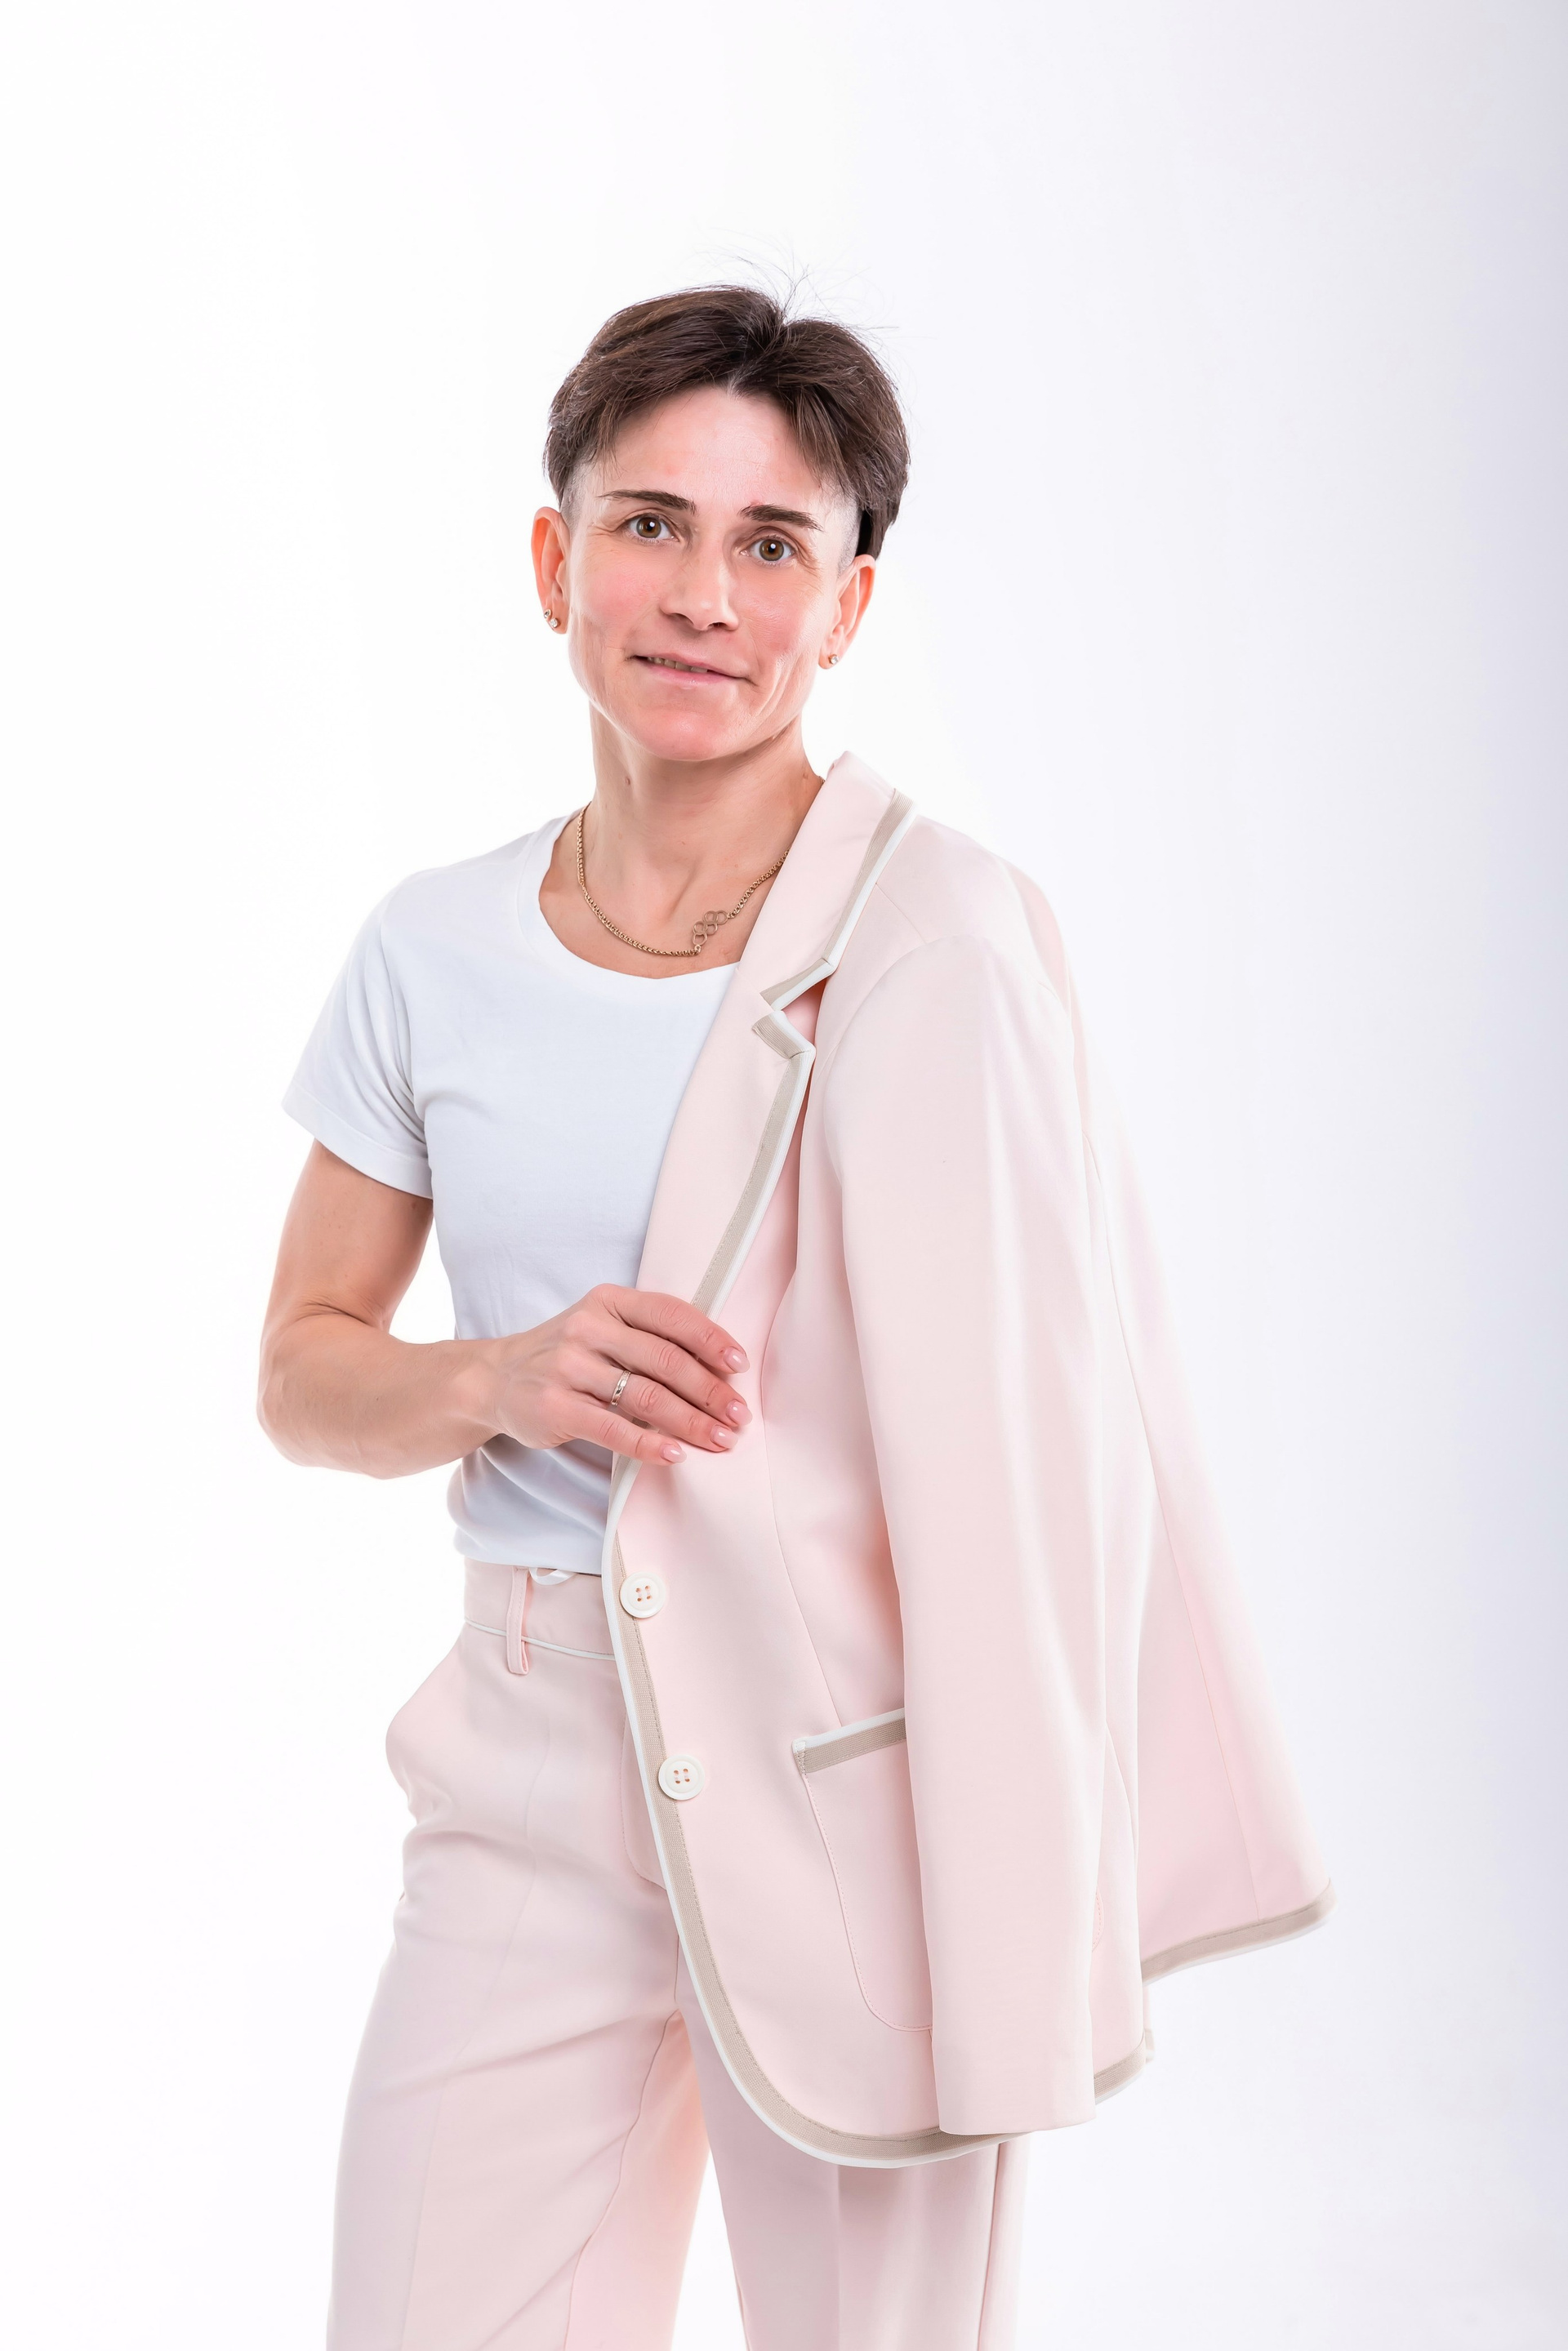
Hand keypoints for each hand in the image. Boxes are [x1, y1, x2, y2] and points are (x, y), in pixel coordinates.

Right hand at [483, 1285, 750, 1465]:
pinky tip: (676, 1455)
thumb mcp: (602, 1325)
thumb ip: (648, 1336)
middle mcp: (588, 1328)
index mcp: (608, 1301)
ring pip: (645, 1396)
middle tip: (739, 1415)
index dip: (711, 1339)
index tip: (740, 1366)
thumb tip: (719, 1369)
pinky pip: (614, 1429)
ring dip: (691, 1423)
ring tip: (720, 1440)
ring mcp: (568, 1368)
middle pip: (665, 1360)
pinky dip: (650, 1444)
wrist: (494, 1378)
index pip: (671, 1315)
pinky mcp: (555, 1408)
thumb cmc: (566, 1354)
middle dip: (710, 1390)